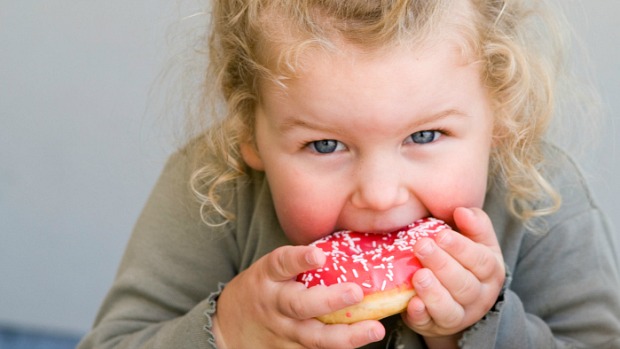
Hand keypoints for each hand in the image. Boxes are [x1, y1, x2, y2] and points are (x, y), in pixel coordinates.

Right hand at [213, 245, 384, 348]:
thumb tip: (346, 245)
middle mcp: (273, 304)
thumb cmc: (261, 288)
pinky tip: (361, 343)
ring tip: (374, 329)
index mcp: (268, 276)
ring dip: (346, 335)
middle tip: (356, 292)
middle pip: (299, 305)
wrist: (228, 326)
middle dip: (330, 300)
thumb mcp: (270, 270)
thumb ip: (298, 262)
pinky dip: (339, 348)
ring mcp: (282, 331)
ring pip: (313, 337)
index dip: (300, 259)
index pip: (281, 263)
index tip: (319, 255)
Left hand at [403, 207, 504, 345]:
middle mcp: (479, 296)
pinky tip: (412, 303)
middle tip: (421, 247)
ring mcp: (459, 315)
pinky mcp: (435, 326)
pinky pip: (429, 323)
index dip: (461, 248)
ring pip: (449, 308)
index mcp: (491, 271)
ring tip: (418, 275)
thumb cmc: (463, 261)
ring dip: (433, 292)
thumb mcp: (476, 241)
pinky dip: (421, 314)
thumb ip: (474, 224)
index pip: (480, 260)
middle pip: (464, 284)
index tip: (441, 235)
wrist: (455, 298)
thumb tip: (463, 211)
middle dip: (442, 265)